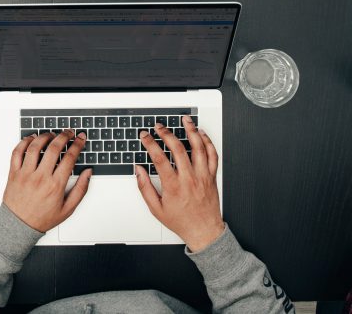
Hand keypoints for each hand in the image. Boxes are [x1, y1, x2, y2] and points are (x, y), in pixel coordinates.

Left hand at [3, 130, 91, 231]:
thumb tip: (88, 173)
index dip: (77, 144)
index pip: (69, 158)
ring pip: (34, 147)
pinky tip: (31, 139)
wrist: (19, 226)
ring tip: (51, 134)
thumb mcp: (68, 209)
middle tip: (68, 132)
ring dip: (45, 136)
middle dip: (64, 136)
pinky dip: (24, 142)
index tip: (80, 138)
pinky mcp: (14, 173)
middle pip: (53, 148)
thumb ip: (81, 189)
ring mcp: (25, 174)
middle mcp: (40, 177)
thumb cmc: (42, 218)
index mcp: (55, 185)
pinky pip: (17, 152)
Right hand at [135, 116, 224, 251]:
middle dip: (166, 133)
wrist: (203, 230)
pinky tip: (201, 134)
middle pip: (178, 148)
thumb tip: (138, 171)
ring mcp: (202, 176)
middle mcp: (189, 178)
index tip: (145, 136)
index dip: (150, 143)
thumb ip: (145, 188)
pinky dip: (207, 142)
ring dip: (191, 131)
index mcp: (173, 185)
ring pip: (198, 147)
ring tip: (185, 120)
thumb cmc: (181, 221)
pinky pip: (212, 155)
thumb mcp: (156, 209)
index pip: (159, 158)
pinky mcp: (211, 176)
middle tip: (159, 126)